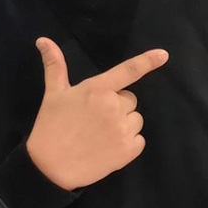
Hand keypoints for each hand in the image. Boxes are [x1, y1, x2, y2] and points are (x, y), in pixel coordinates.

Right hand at [26, 37, 168, 191]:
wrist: (51, 167)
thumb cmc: (51, 128)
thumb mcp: (53, 94)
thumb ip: (55, 65)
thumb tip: (43, 40)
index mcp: (97, 89)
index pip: (127, 71)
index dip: (147, 61)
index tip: (164, 55)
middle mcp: (113, 106)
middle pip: (130, 100)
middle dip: (117, 107)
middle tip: (95, 120)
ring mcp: (122, 129)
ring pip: (135, 120)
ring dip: (124, 125)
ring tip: (101, 135)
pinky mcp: (128, 150)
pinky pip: (139, 140)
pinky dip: (128, 144)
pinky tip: (109, 148)